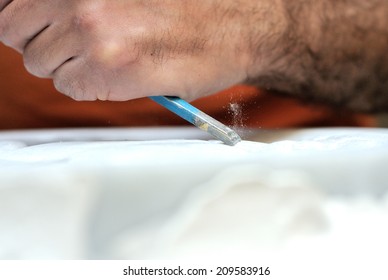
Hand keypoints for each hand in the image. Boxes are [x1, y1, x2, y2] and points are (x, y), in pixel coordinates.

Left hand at [0, 0, 269, 100]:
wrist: (237, 26)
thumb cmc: (188, 6)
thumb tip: (34, 9)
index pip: (10, 0)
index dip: (21, 15)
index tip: (35, 24)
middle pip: (15, 30)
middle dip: (43, 40)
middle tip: (81, 43)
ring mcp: (93, 29)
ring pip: (41, 62)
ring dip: (69, 64)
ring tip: (110, 56)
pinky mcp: (110, 68)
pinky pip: (70, 86)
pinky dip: (89, 86)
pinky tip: (121, 73)